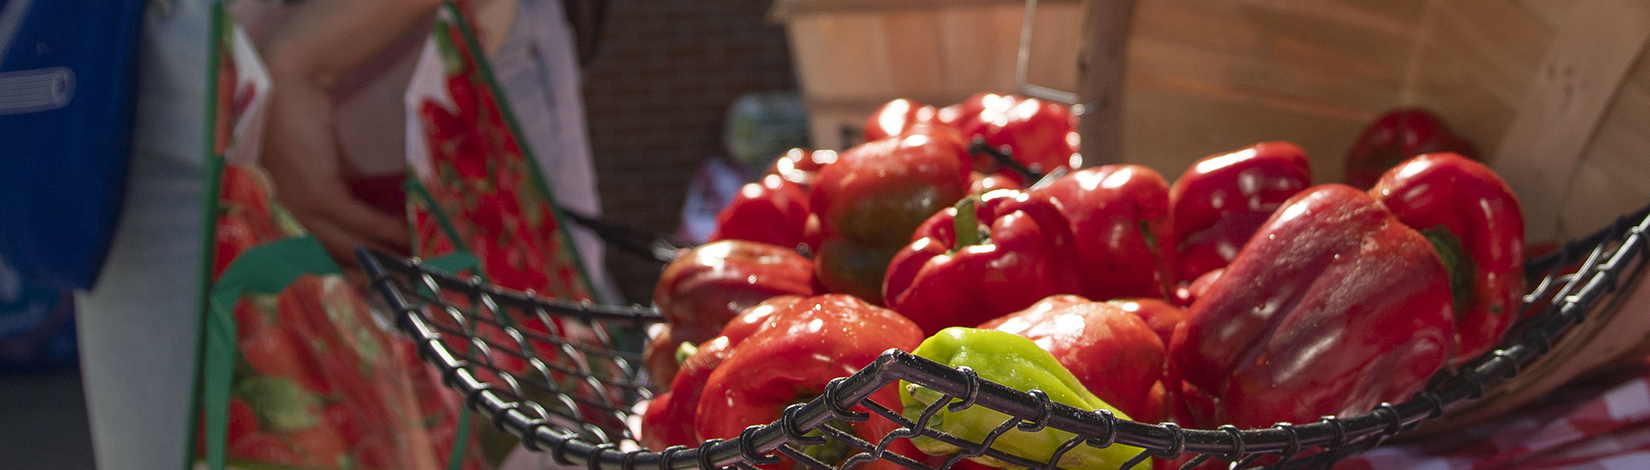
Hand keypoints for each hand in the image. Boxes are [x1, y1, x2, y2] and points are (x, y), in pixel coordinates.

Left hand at [258, 0, 441, 269]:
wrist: (286, 82)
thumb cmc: (295, 115)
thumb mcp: (312, 162)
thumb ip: (331, 187)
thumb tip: (367, 210)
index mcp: (278, 206)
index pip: (310, 250)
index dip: (340, 269)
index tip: (368, 282)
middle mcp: (282, 211)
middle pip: (326, 255)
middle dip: (362, 272)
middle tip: (393, 285)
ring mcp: (296, 203)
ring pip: (342, 242)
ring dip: (379, 254)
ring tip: (408, 263)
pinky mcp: (316, 189)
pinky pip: (354, 219)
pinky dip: (382, 229)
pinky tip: (404, 235)